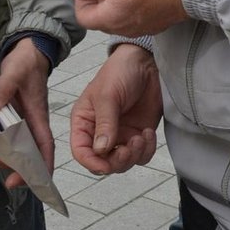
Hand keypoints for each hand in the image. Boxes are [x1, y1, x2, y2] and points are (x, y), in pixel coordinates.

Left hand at [0, 37, 52, 188]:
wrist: (29, 52)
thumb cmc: (26, 62)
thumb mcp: (13, 72)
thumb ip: (3, 88)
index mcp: (39, 115)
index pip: (45, 146)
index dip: (43, 165)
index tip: (34, 180)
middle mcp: (35, 121)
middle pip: (35, 152)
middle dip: (25, 169)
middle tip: (8, 181)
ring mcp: (27, 119)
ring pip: (24, 146)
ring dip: (13, 159)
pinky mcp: (18, 115)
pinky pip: (14, 136)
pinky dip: (6, 145)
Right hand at [71, 44, 162, 174]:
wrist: (147, 63)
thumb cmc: (120, 72)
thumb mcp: (108, 96)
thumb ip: (104, 124)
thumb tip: (101, 150)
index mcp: (84, 122)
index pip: (81, 151)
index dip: (91, 163)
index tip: (105, 165)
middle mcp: (100, 132)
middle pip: (103, 162)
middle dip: (117, 161)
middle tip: (128, 148)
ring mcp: (120, 135)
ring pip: (123, 163)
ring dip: (133, 155)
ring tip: (140, 136)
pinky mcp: (138, 135)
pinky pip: (141, 156)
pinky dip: (147, 150)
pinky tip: (148, 133)